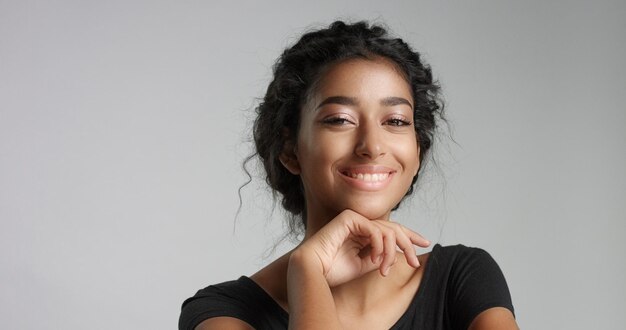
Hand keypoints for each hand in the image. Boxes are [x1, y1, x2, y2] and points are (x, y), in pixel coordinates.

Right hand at [295, 209, 429, 286]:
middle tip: (415, 261)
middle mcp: (360, 223)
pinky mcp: (349, 218)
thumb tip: (401, 254)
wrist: (312, 271)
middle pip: (394, 228)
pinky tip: (376, 260)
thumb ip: (381, 256)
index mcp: (363, 232)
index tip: (425, 244)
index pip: (391, 230)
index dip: (410, 236)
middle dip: (408, 244)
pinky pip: (374, 230)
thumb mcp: (365, 265)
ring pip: (387, 230)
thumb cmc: (333, 270)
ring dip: (390, 252)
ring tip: (384, 268)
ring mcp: (354, 219)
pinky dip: (379, 246)